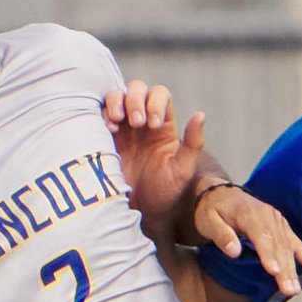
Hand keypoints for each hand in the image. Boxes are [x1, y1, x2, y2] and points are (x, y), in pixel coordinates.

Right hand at [103, 79, 202, 215]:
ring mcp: (122, 127)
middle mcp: (142, 121)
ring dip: (117, 102)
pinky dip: (103, 114)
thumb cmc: (164, 192)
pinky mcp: (105, 137)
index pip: (160, 95)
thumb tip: (200, 114)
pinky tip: (109, 129)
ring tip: (118, 121)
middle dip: (135, 100)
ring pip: (117, 96)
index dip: (156, 103)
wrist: (140, 212)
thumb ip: (193, 144)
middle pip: (138, 89)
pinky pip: (101, 114)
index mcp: (163, 125)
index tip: (153, 126)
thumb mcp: (182, 171)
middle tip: (136, 123)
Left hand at [191, 183, 301, 299]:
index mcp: (249, 213)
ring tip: (295, 290)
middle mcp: (268, 216)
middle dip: (285, 269)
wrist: (221, 194)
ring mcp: (278, 221)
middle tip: (289, 290)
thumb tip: (234, 251)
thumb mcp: (208, 220)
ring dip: (294, 269)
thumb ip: (221, 235)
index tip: (275, 271)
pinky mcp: (282, 227)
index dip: (268, 254)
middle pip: (278, 245)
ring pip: (289, 247)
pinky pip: (297, 243)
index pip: (261, 235)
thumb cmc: (212, 210)